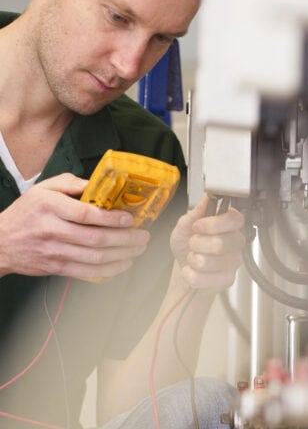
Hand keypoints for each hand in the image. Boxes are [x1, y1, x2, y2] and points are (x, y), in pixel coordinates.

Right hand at [0, 173, 149, 278]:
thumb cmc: (27, 212)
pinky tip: (123, 264)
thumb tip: (98, 183)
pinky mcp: (55, 267)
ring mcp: (54, 252)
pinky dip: (107, 271)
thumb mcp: (44, 189)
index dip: (111, 218)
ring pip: (93, 258)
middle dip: (124, 239)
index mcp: (50, 207)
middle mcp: (52, 230)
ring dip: (121, 255)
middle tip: (143, 236)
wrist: (0, 242)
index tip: (130, 218)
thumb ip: (70, 183)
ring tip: (138, 249)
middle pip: (95, 239)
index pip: (85, 215)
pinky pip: (85, 272)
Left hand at [170, 194, 244, 289]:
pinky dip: (190, 274)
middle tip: (194, 243)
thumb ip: (196, 212)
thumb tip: (207, 197)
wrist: (184, 266)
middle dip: (197, 244)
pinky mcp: (227, 279)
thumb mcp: (185, 224)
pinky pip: (203, 278)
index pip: (234, 219)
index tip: (198, 226)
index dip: (213, 224)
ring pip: (209, 262)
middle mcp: (236, 241)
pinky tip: (193, 270)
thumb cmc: (187, 244)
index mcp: (229, 224)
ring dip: (193, 259)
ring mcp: (234, 261)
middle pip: (221, 243)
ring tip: (194, 256)